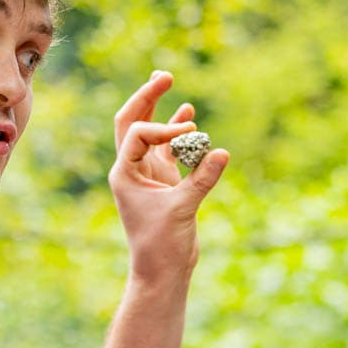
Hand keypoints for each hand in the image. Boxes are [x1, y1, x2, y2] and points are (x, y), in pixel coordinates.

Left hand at [109, 71, 228, 282]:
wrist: (163, 271)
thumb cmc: (162, 245)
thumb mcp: (183, 209)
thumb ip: (202, 179)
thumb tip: (222, 152)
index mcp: (124, 173)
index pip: (138, 134)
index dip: (163, 127)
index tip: (189, 135)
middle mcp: (132, 169)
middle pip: (132, 122)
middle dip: (146, 97)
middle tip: (164, 76)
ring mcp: (148, 174)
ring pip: (150, 132)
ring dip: (158, 108)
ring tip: (166, 81)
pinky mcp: (165, 182)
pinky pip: (169, 149)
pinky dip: (177, 132)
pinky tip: (189, 115)